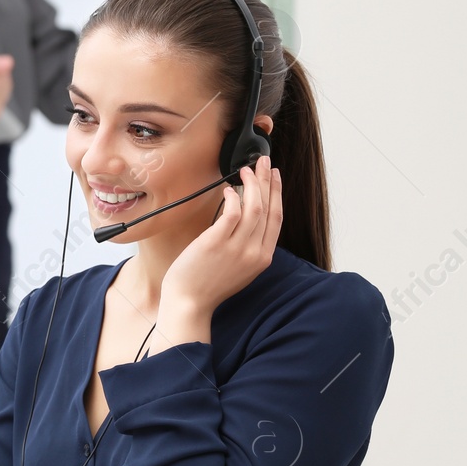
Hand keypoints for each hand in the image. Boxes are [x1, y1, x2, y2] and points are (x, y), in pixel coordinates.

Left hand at [161, 156, 281, 318]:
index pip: (277, 219)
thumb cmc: (206, 285)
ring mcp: (237, 248)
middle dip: (268, 181)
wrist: (189, 303)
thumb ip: (247, 247)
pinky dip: (233, 197)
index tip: (275, 177)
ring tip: (246, 170)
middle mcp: (255, 252)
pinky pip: (232, 212)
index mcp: (262, 258)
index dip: (278, 194)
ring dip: (252, 184)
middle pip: (269, 208)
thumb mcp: (238, 269)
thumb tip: (246, 221)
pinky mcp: (217, 242)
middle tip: (265, 162)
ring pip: (254, 207)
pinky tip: (228, 189)